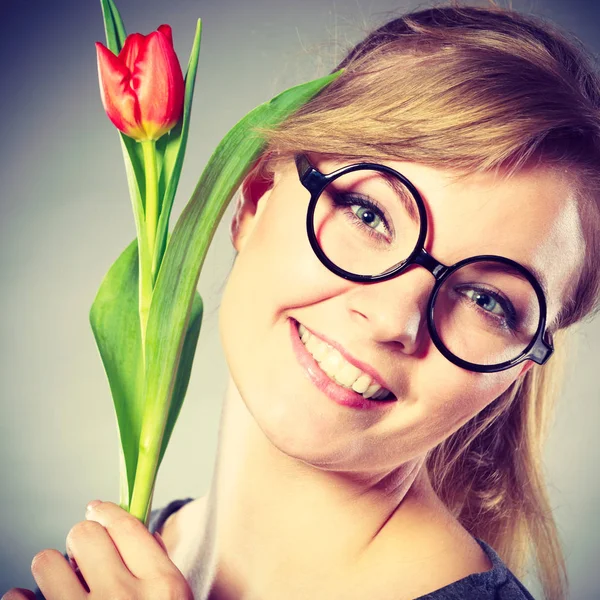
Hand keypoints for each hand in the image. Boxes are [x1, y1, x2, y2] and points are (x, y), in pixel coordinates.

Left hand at [3, 501, 192, 599]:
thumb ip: (157, 570)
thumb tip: (134, 533)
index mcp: (163, 587)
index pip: (127, 525)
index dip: (107, 512)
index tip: (97, 509)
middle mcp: (124, 598)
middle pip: (85, 533)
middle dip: (82, 541)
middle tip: (83, 558)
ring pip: (47, 560)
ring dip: (52, 572)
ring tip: (61, 587)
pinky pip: (16, 598)